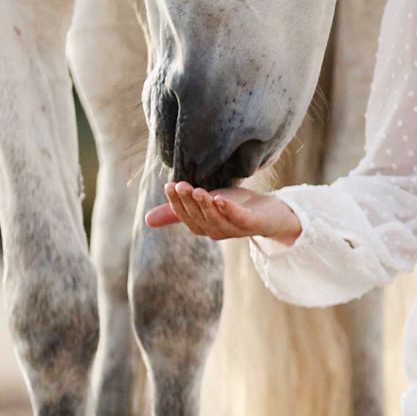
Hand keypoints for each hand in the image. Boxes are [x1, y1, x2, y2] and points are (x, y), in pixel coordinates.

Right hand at [144, 181, 302, 244]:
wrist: (270, 213)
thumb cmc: (235, 207)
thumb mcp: (204, 203)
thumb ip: (179, 210)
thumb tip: (147, 220)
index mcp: (203, 226)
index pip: (185, 216)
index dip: (176, 203)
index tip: (169, 185)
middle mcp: (216, 231)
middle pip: (198, 218)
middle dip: (188, 201)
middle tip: (180, 184)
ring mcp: (234, 229)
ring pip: (215, 220)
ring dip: (205, 206)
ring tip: (197, 190)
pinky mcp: (252, 223)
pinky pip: (238, 218)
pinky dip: (228, 210)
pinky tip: (220, 199)